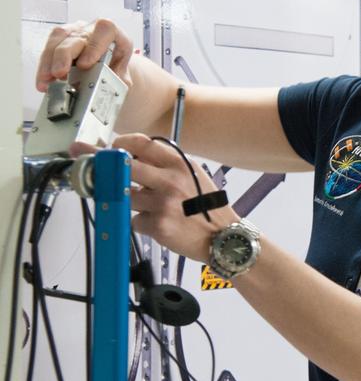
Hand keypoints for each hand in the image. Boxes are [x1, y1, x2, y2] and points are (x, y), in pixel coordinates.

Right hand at [36, 19, 134, 92]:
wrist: (110, 63)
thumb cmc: (115, 66)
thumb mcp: (122, 73)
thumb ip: (117, 82)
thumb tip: (106, 91)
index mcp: (111, 33)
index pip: (105, 30)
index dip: (94, 46)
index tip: (85, 64)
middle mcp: (91, 29)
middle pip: (76, 36)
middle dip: (64, 55)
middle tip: (59, 73)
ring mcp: (74, 32)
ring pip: (58, 39)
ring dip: (49, 61)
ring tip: (46, 80)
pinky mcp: (60, 39)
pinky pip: (49, 47)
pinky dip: (45, 66)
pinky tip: (44, 80)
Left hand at [113, 134, 239, 261]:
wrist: (223, 236)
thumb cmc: (206, 205)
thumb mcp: (193, 175)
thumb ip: (167, 164)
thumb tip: (134, 156)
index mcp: (179, 164)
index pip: (142, 144)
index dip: (123, 144)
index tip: (116, 149)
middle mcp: (171, 180)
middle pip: (126, 168)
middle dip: (116, 173)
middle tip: (117, 179)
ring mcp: (163, 204)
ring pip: (126, 197)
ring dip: (131, 202)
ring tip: (149, 208)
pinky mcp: (158, 226)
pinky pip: (135, 220)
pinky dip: (142, 223)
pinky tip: (158, 225)